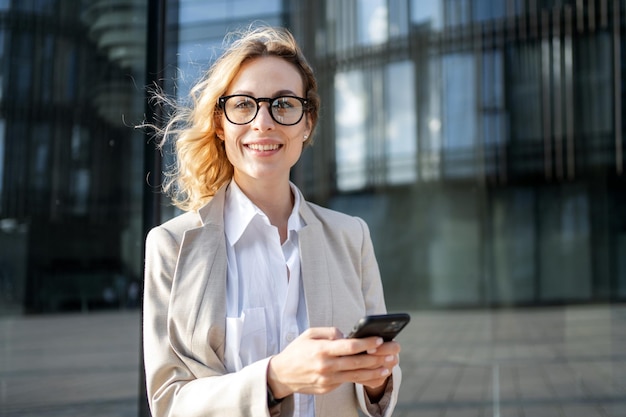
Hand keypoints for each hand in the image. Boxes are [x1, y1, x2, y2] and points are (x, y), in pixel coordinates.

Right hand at [266, 327, 399, 398]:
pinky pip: (349, 382)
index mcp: (321, 349)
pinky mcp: (328, 388)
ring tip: (388, 366)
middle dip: (377, 358)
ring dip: (375, 371)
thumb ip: (330, 332)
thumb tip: (348, 336)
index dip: (366, 343)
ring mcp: (328, 379)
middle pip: (357, 362)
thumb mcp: (310, 334)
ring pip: (356, 376)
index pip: (349, 346)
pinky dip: (363, 379)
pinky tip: (375, 375)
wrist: (282, 375)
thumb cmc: (297, 350)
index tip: (379, 340)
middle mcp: (326, 366)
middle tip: (392, 353)